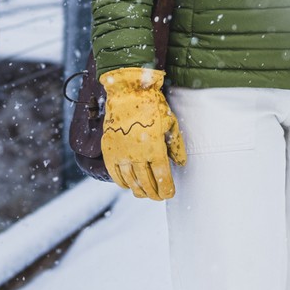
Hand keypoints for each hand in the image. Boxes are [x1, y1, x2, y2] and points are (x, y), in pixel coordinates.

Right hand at [100, 67, 186, 199]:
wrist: (128, 92)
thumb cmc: (153, 106)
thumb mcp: (171, 123)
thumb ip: (176, 146)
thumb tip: (181, 163)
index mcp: (155, 149)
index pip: (162, 177)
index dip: (166, 189)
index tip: (169, 194)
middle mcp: (137, 155)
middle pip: (146, 183)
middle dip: (154, 193)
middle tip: (159, 197)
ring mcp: (121, 154)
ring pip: (130, 182)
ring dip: (139, 191)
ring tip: (145, 194)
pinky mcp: (109, 150)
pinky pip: (115, 174)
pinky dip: (122, 183)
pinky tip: (129, 185)